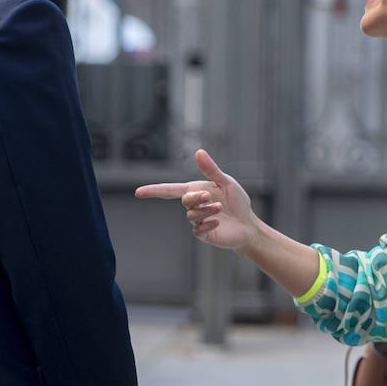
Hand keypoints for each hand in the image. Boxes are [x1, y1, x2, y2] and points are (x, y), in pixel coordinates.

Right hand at [134, 150, 257, 251]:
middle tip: (210, 197)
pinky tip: (218, 221)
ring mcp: (197, 221)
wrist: (248, 224)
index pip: (170, 190)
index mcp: (195, 191)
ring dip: (206, 210)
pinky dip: (208, 224)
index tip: (138, 192)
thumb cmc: (237, 201)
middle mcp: (193, 206)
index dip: (153, 191)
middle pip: (184, 201)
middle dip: (196, 198)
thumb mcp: (226, 182)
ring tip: (220, 208)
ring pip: (191, 215)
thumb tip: (198, 152)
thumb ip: (211, 170)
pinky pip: (197, 229)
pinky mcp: (203, 233)